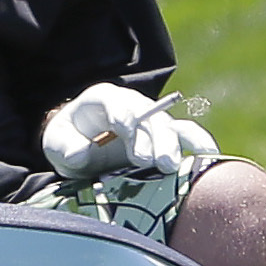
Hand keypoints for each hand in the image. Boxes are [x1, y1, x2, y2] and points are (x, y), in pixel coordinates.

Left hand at [43, 81, 217, 179]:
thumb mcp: (57, 144)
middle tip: (153, 160)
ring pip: (170, 127)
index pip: (114, 101)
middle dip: (151, 137)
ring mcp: (152, 123)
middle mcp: (133, 107)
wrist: (85, 149)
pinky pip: (187, 138)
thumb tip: (80, 154)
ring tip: (174, 165)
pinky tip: (207, 160)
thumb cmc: (70, 142)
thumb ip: (65, 147)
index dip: (122, 113)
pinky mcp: (166, 140)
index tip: (125, 128)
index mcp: (104, 100)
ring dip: (175, 145)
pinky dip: (198, 147)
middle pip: (148, 116)